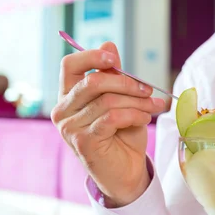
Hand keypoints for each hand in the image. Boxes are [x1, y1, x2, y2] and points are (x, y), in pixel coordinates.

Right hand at [51, 42, 165, 206]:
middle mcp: (63, 110)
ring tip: (152, 106)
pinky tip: (144, 118)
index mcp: (69, 95)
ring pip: (108, 100)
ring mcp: (70, 127)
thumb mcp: (121, 99)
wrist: (126, 170)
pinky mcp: (83, 142)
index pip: (70, 65)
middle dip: (127, 82)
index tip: (115, 59)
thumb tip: (109, 44)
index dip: (92, 56)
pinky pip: (112, 117)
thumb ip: (113, 75)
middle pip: (94, 80)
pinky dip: (134, 114)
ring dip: (137, 101)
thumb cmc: (122, 133)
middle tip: (148, 90)